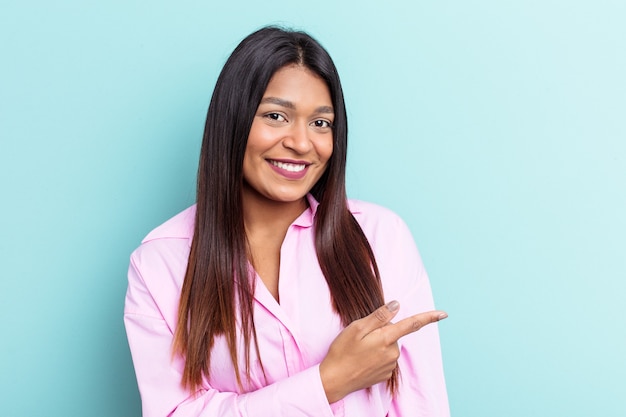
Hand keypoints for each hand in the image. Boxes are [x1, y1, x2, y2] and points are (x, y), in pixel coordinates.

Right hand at [319, 301, 446, 402]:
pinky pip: (385, 359)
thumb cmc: (342, 352)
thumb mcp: (356, 328)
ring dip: (378, 344)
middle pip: (394, 334)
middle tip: (361, 336)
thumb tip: (396, 305)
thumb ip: (379, 316)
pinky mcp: (385, 375)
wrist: (334, 380)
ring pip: (389, 346)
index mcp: (386, 338)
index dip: (428, 318)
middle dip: (382, 331)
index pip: (411, 324)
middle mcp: (392, 353)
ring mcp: (390, 365)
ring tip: (359, 350)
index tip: (443, 314)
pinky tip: (363, 360)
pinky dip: (376, 356)